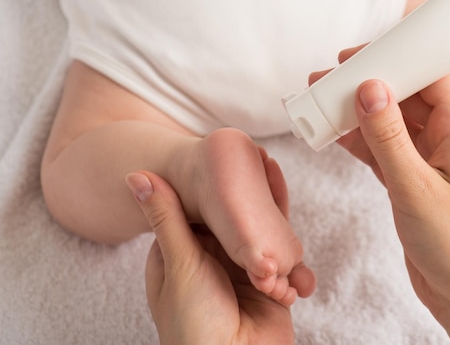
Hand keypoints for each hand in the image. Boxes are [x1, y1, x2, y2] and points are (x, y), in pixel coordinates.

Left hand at [126, 171, 294, 344]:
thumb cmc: (193, 324)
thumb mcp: (179, 262)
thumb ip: (166, 218)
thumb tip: (135, 174)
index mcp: (181, 253)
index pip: (198, 208)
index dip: (212, 183)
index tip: (223, 154)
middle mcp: (212, 260)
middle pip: (233, 217)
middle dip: (246, 193)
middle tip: (259, 158)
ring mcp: (241, 273)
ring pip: (259, 233)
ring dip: (267, 211)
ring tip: (275, 173)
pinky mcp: (270, 286)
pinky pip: (282, 257)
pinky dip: (285, 243)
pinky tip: (284, 217)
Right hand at [310, 46, 449, 343]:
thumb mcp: (416, 187)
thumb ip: (389, 136)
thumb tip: (369, 86)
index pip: (430, 74)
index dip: (394, 57)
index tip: (355, 55)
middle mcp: (448, 138)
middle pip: (405, 95)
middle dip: (366, 84)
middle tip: (325, 78)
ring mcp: (431, 160)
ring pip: (390, 122)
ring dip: (357, 113)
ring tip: (319, 102)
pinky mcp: (415, 181)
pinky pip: (385, 149)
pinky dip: (360, 141)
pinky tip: (334, 134)